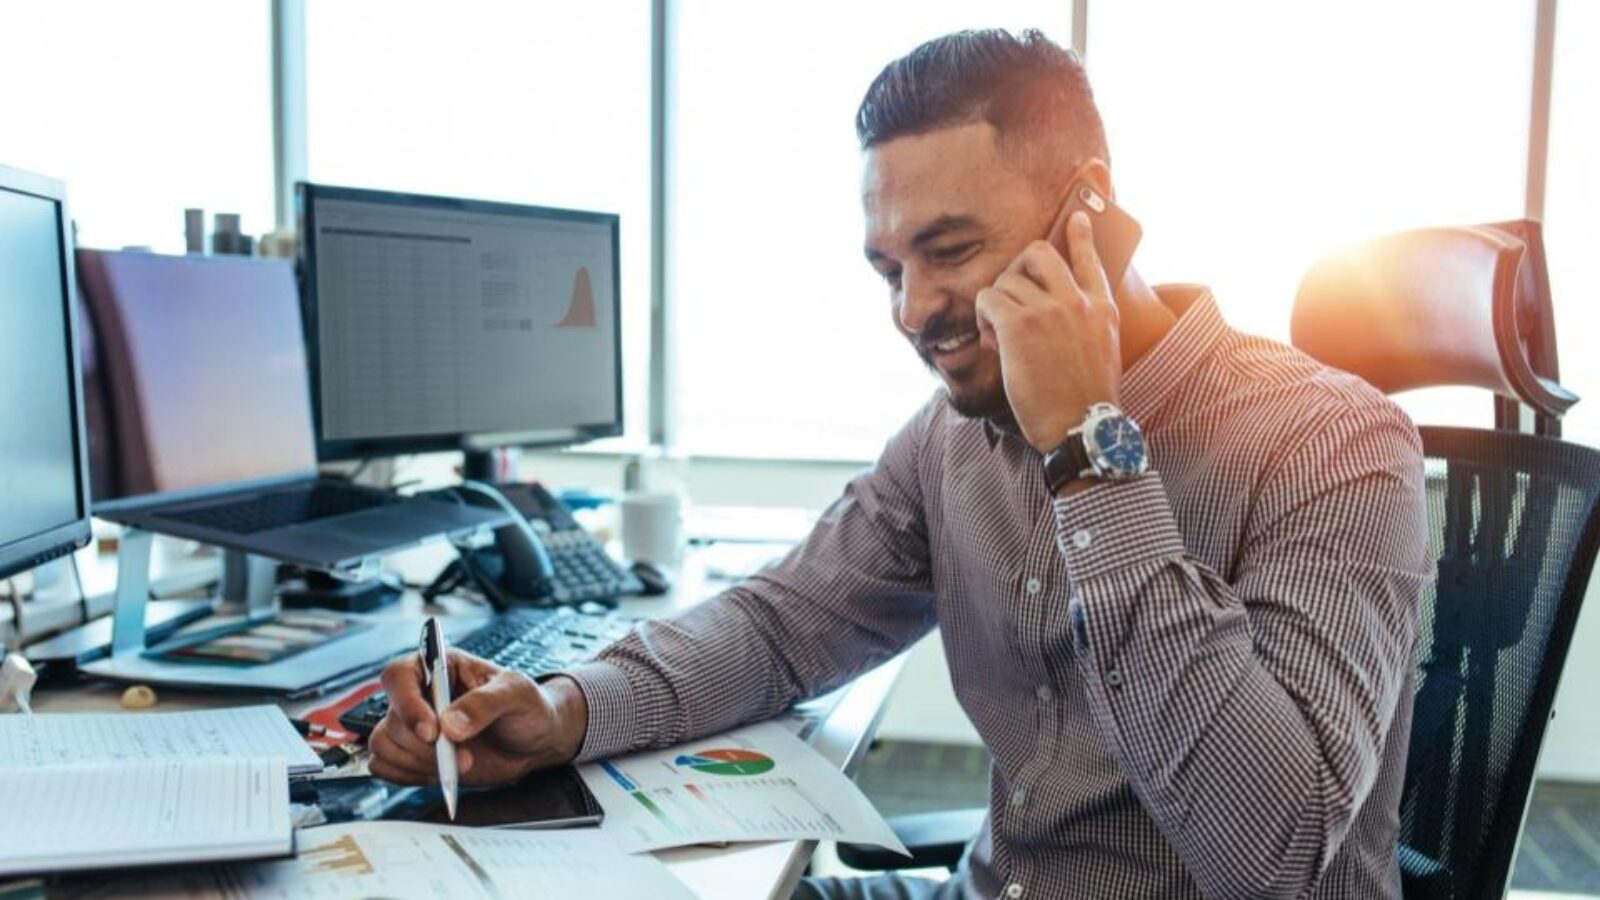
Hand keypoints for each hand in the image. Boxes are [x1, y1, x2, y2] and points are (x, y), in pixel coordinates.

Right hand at [368, 649, 587, 786]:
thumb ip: (486, 703)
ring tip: (459, 765)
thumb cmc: (527, 706)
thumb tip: (451, 724)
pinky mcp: (412, 753)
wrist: (534, 741)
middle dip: (426, 747)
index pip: (398, 676)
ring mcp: (414, 726)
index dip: (407, 704)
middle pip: (392, 719)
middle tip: (465, 757)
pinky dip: (409, 775)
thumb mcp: (517, 694)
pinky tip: (441, 774)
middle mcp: (421, 694)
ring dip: (419, 763)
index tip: (433, 732)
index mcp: (440, 666)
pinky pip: (385, 766)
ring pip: (384, 744)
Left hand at [975, 211, 1121, 452]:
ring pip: (1005, 280)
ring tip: (1000, 335)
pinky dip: (983, 317)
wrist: (1079, 426)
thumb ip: (1086, 324)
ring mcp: (1047, 310)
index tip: (1077, 218)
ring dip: (995, 305)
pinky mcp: (1018, 324)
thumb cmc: (1085, 400)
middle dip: (1017, 269)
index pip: (1090, 259)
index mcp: (1101, 308)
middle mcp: (1076, 301)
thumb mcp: (1102, 351)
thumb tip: (1055, 310)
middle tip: (1010, 297)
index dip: (1081, 236)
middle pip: (1038, 253)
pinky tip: (992, 339)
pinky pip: (987, 298)